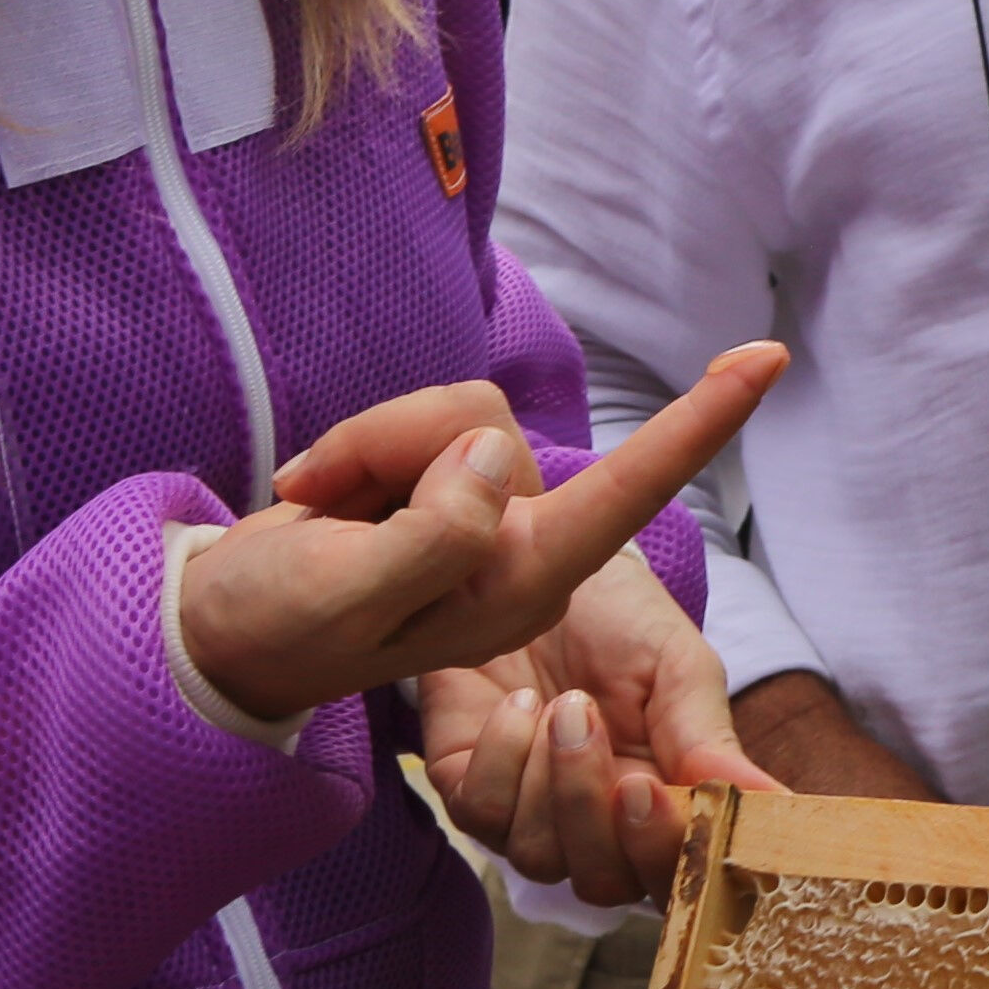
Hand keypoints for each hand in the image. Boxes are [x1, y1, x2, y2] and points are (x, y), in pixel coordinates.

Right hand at [178, 346, 783, 729]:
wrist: (220, 631)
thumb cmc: (277, 627)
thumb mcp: (344, 595)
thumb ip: (431, 535)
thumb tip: (496, 456)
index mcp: (519, 586)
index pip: (623, 497)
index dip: (697, 426)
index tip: (769, 357)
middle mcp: (519, 547)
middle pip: (488, 426)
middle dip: (391, 442)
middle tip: (318, 505)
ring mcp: (484, 515)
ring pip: (454, 411)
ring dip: (368, 446)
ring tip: (320, 510)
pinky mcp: (447, 483)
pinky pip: (419, 415)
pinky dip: (356, 447)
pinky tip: (322, 500)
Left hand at [417, 544, 776, 905]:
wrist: (543, 562)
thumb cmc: (625, 621)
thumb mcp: (679, 667)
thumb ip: (710, 738)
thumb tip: (775, 803)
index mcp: (663, 807)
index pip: (674, 874)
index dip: (662, 850)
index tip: (646, 786)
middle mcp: (596, 829)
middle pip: (602, 882)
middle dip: (590, 810)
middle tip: (588, 719)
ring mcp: (528, 817)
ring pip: (538, 856)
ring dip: (551, 778)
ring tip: (563, 700)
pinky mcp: (468, 790)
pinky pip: (482, 813)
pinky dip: (501, 758)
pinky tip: (518, 703)